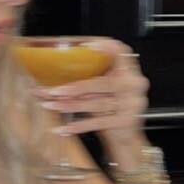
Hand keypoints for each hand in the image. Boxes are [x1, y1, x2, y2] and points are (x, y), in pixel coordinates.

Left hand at [34, 39, 148, 143]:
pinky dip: (79, 126)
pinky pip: (98, 122)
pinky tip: (64, 127)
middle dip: (76, 87)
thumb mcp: (102, 90)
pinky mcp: (125, 122)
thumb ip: (87, 80)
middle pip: (103, 83)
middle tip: (54, 90)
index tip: (87, 46)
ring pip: (98, 103)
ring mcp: (131, 104)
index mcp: (127, 71)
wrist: (125, 137)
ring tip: (53, 106)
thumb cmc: (111, 108)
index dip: (106, 48)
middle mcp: (132, 85)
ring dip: (72, 106)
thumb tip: (51, 78)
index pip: (121, 53)